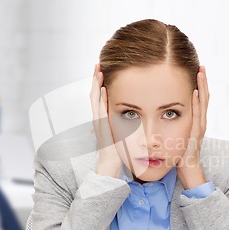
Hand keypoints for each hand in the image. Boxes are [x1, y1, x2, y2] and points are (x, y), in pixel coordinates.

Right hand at [90, 63, 122, 177]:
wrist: (111, 164)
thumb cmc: (118, 150)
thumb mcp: (122, 132)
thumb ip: (125, 121)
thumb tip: (133, 115)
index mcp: (103, 117)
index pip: (100, 96)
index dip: (100, 83)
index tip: (103, 70)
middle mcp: (98, 118)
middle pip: (95, 93)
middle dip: (96, 79)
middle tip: (98, 64)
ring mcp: (98, 122)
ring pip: (95, 99)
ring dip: (95, 84)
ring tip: (98, 71)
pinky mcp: (101, 127)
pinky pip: (99, 109)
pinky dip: (100, 98)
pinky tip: (102, 88)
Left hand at [176, 65, 209, 189]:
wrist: (188, 169)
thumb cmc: (181, 154)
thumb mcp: (178, 135)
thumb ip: (175, 125)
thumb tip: (166, 116)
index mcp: (196, 121)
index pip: (200, 99)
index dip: (199, 85)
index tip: (197, 71)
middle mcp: (201, 121)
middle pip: (204, 96)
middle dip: (203, 81)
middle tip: (201, 66)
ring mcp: (200, 126)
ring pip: (203, 102)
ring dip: (202, 86)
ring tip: (200, 73)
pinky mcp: (197, 132)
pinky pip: (198, 114)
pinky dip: (198, 102)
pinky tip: (196, 91)